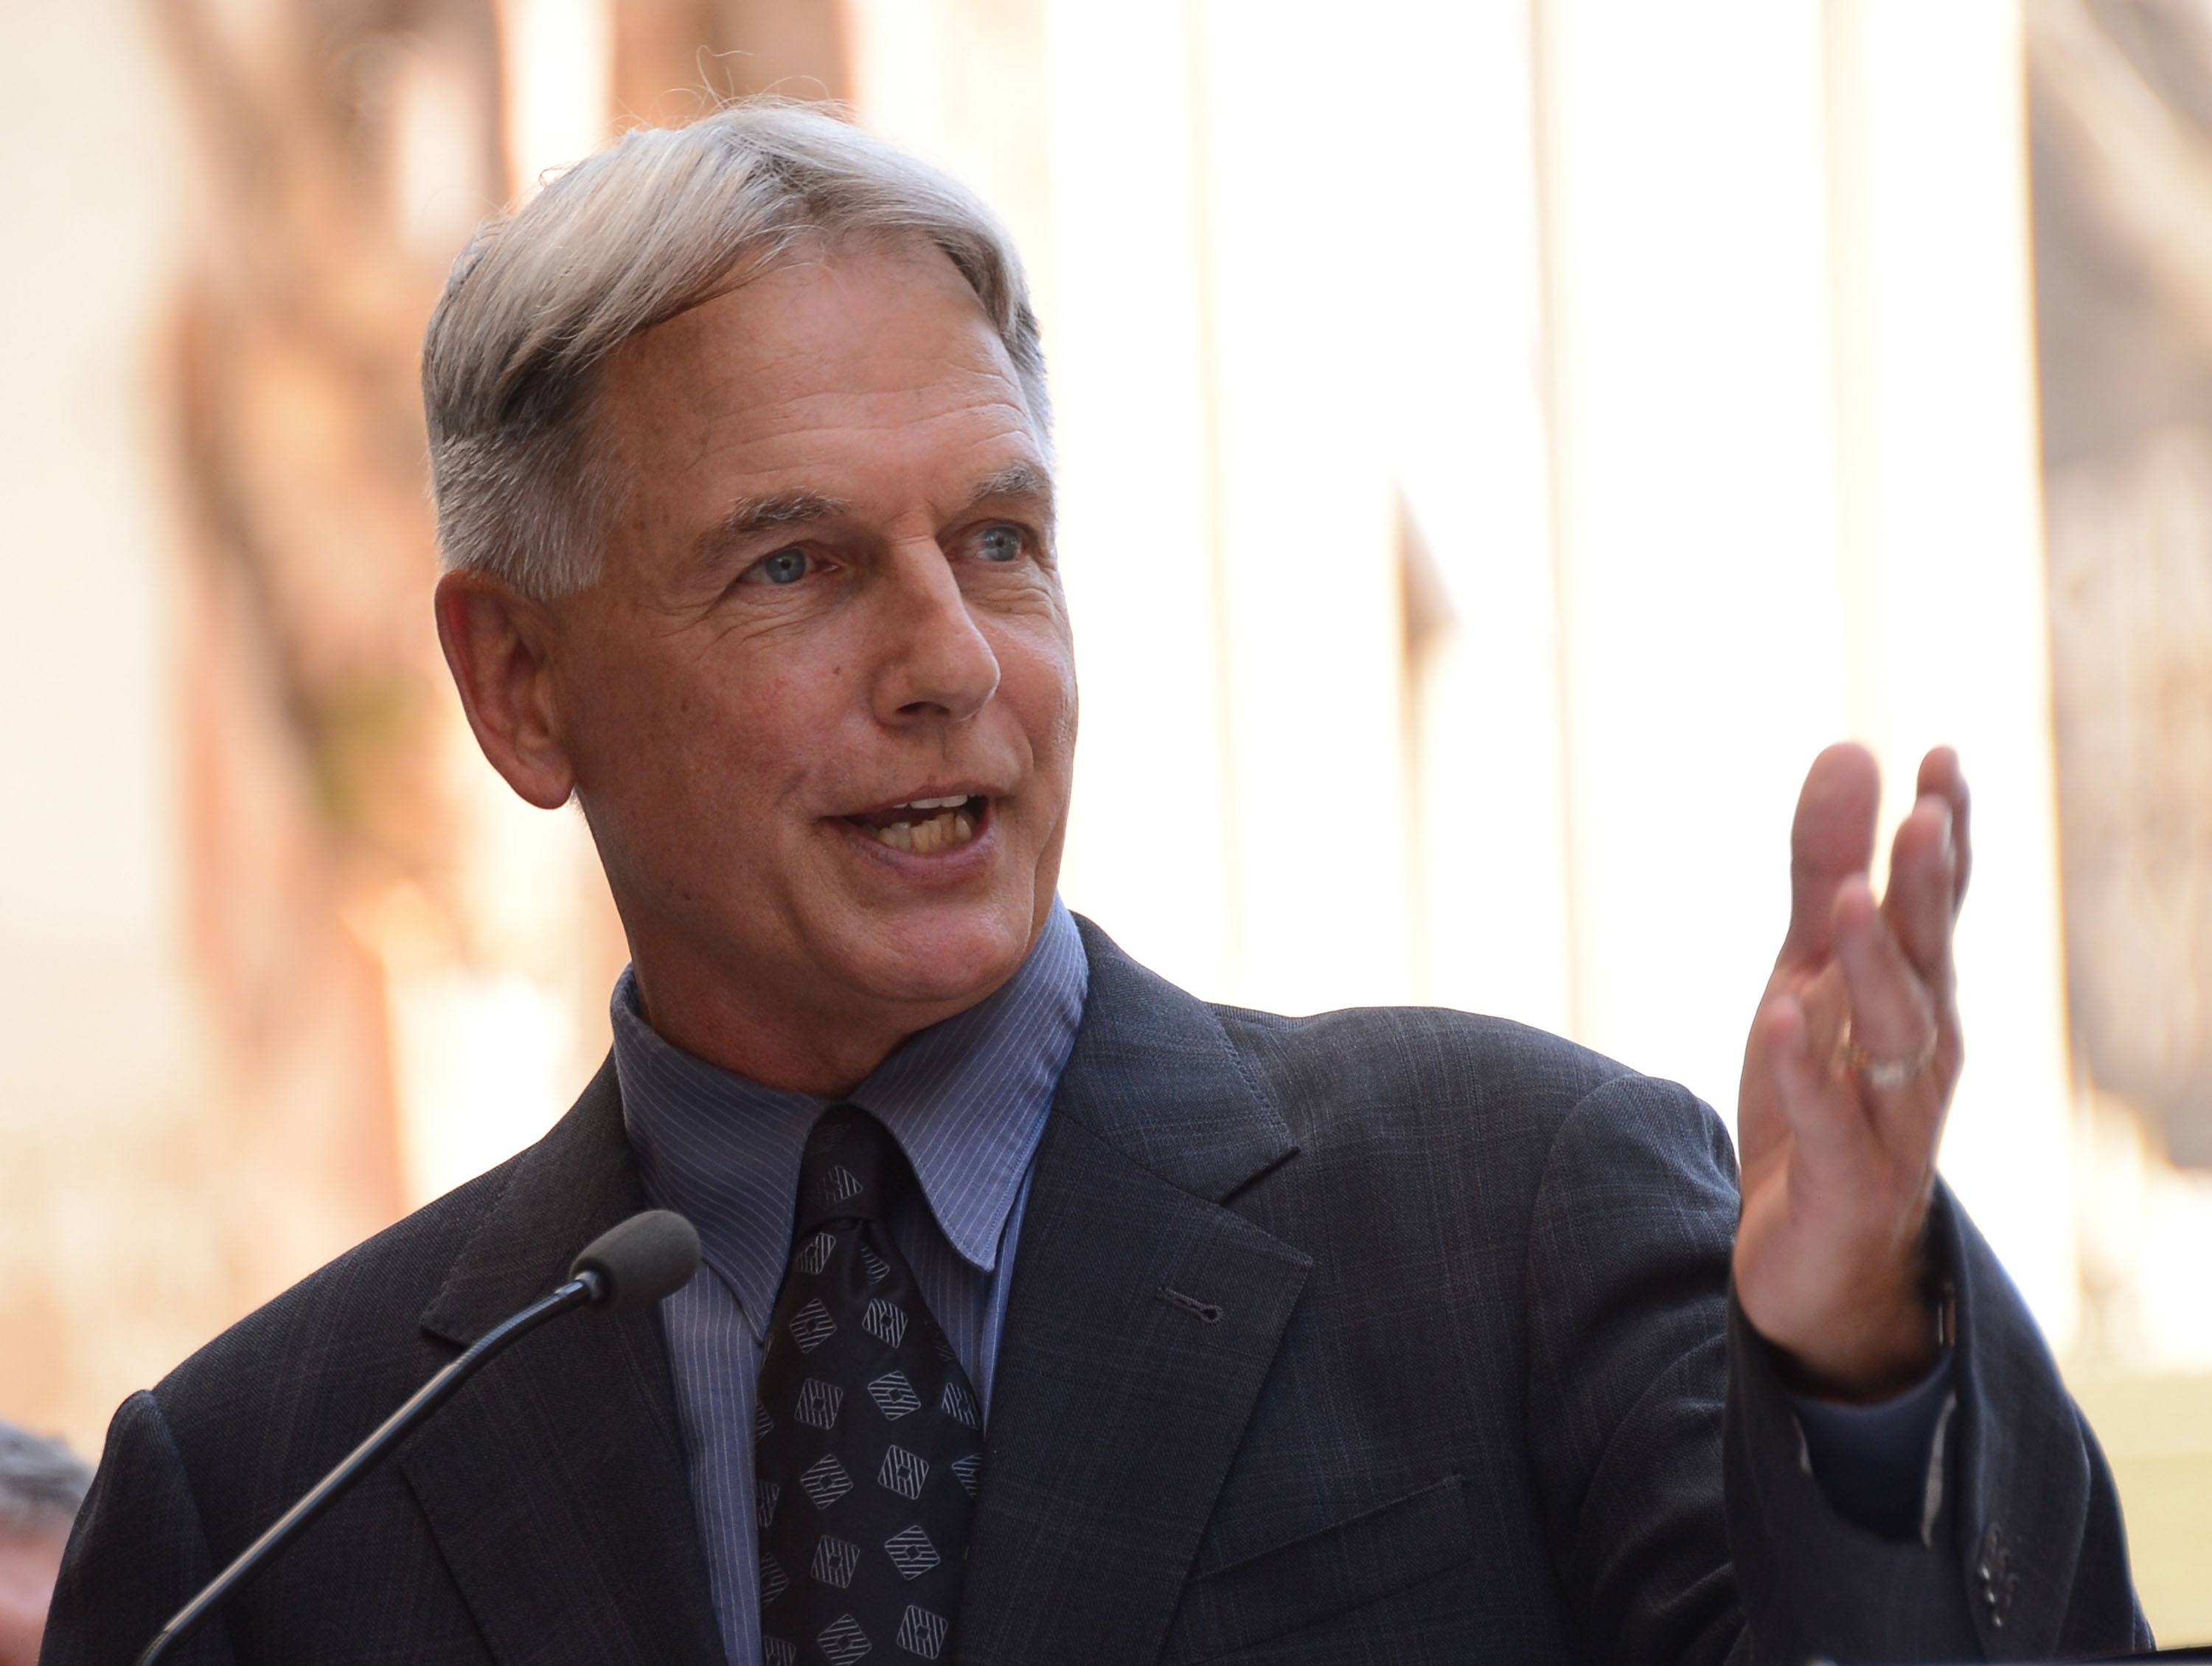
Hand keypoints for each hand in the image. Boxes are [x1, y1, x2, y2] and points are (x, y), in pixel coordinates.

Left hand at [1733, 743, 1969, 1399]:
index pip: (1936, 906)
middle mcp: (1918, 1053)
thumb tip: (1852, 748)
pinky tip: (1781, 1023)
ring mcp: (1891, 1121)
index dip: (1945, 835)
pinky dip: (1806, 1075)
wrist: (1813, 1262)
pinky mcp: (1847, 1184)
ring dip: (1874, 970)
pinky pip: (1830, 1125)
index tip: (1940, 759)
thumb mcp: (1809, 973)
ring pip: (1894, 1038)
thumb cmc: (1822, 1101)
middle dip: (1929, 891)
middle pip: (1928, 960)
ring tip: (1847, 902)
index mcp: (1913, 995)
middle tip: (1925, 816)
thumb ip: (1826, 869)